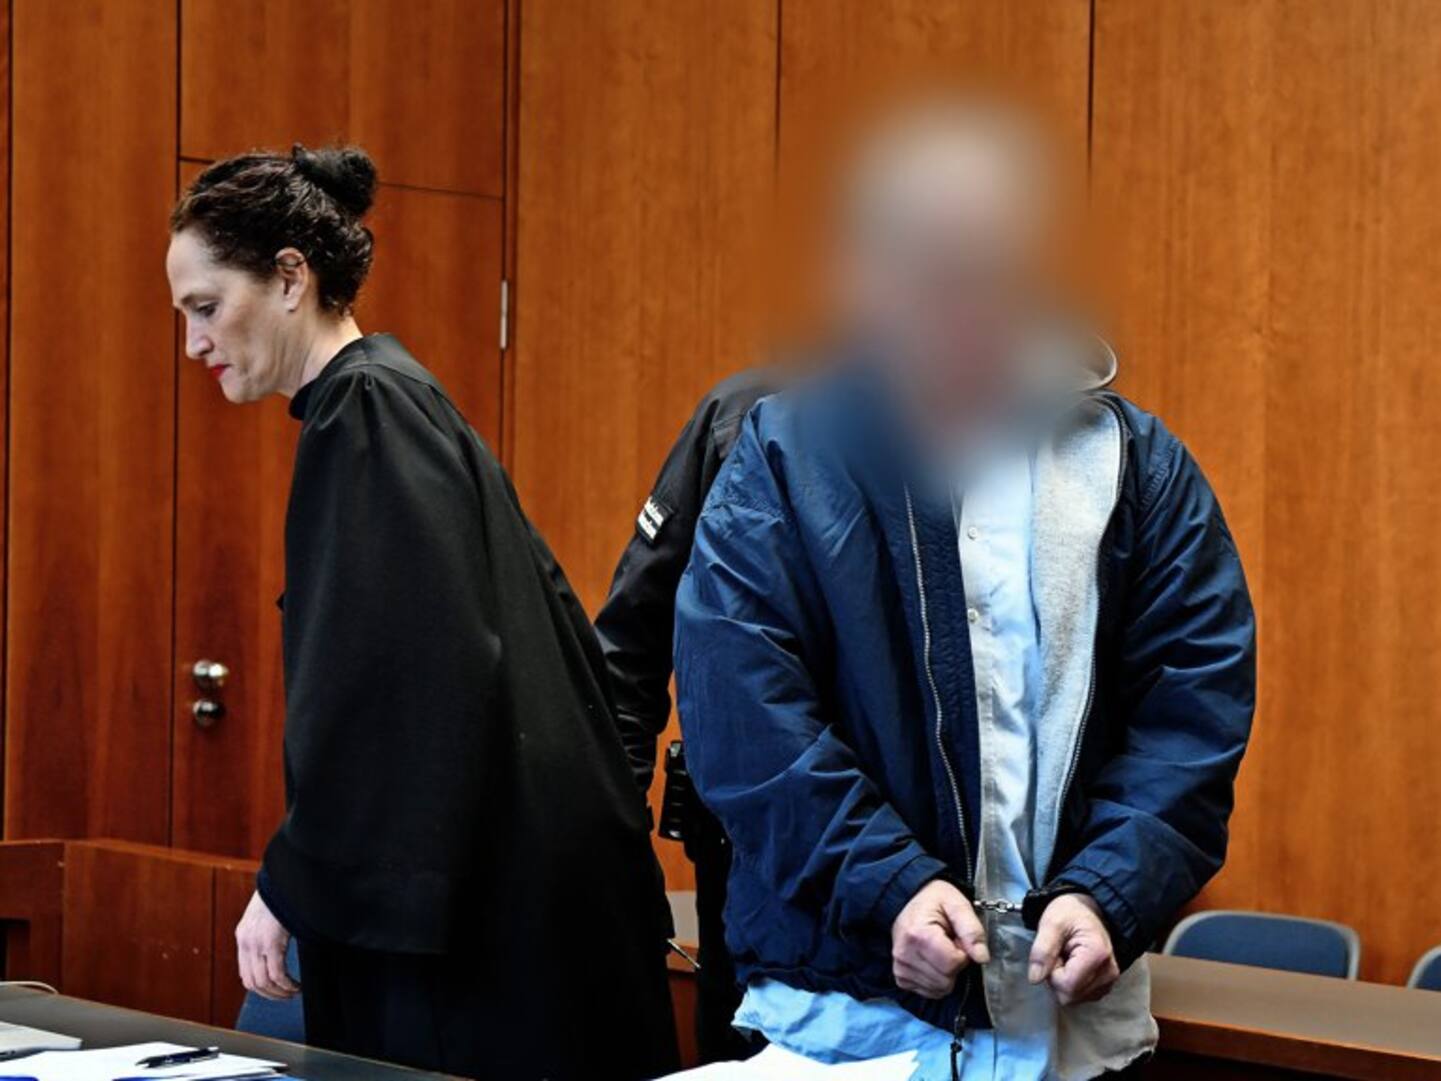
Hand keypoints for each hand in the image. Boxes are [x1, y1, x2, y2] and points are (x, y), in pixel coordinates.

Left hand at [236, 890, 298, 1000]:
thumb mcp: (266, 915)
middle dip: (271, 995)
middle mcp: (246, 942)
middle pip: (252, 983)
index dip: (261, 988)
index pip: (245, 975)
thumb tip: (276, 949)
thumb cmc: (280, 893)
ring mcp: (257, 943)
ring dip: (280, 992)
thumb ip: (266, 932)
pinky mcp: (271, 942)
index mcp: (243, 936)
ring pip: (264, 983)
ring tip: (293, 992)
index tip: (276, 991)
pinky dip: (287, 985)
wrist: (283, 877)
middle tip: (286, 996)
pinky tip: (297, 985)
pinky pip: (277, 974)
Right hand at [890, 879, 989, 998]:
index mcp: (918, 935)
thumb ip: (972, 930)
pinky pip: (929, 992)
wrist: (907, 900)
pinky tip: (933, 961)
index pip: (952, 964)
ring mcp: (901, 968)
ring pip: (939, 989)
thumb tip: (982, 957)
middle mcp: (905, 954)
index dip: (963, 953)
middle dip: (955, 965)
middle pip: (946, 980)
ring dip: (946, 973)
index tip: (957, 939)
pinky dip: (937, 980)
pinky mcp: (901, 977)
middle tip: (949, 944)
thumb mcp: (957, 905)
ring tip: (940, 950)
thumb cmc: (933, 901)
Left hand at [1028, 893, 1118, 1005]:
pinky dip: (1072, 983)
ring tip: (1067, 957)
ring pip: (1074, 998)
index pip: (1066, 985)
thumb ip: (1042, 950)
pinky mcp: (1105, 985)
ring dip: (1064, 980)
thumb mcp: (1052, 923)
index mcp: (1097, 955)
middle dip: (1057, 977)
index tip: (1055, 952)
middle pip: (1070, 995)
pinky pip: (1081, 996)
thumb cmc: (1072, 912)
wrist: (1090, 909)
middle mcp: (1108, 972)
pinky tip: (1074, 964)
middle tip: (1060, 954)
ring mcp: (1109, 981)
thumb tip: (1035, 978)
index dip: (1052, 972)